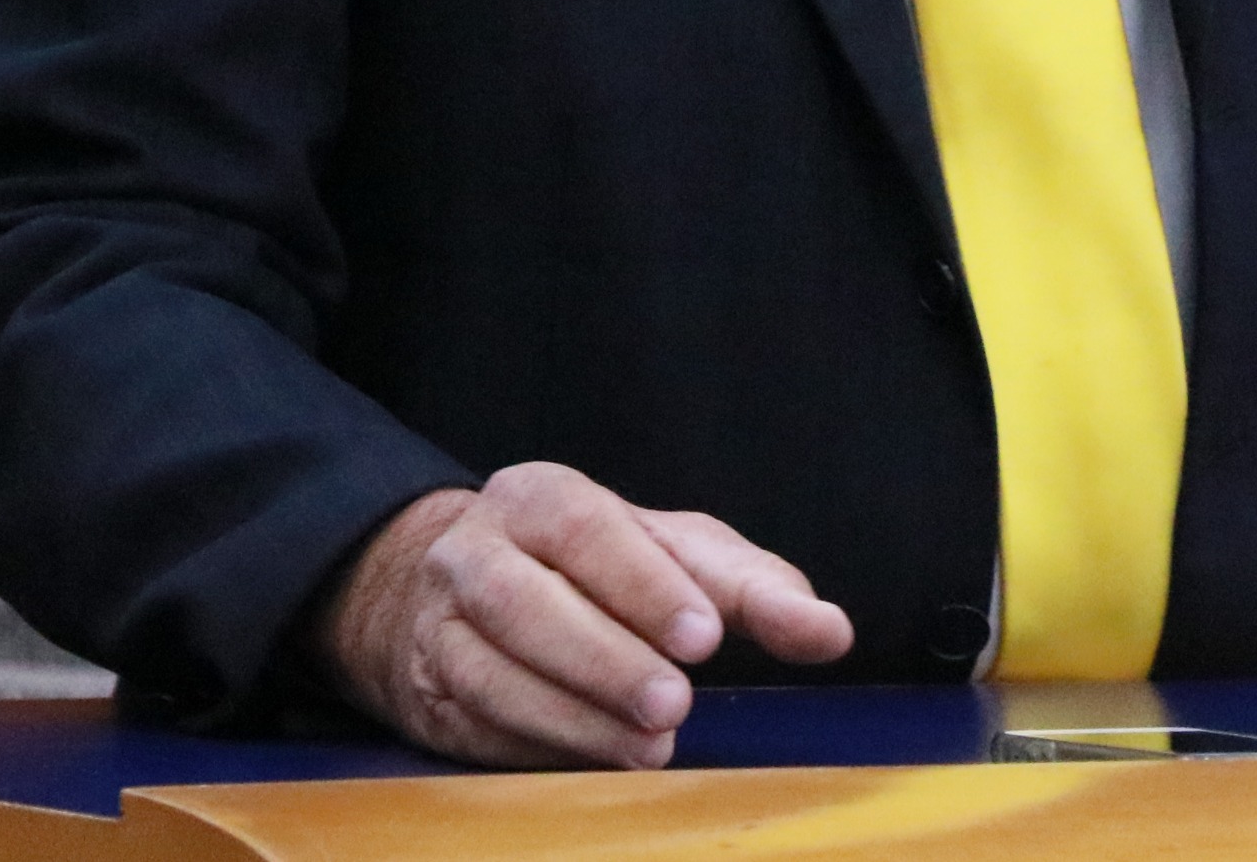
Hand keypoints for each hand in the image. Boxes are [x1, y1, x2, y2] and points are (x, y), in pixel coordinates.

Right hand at [313, 461, 854, 767]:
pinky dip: (537, 746)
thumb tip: (830, 632)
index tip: (704, 636)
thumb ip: (754, 589)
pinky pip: (475, 723)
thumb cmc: (593, 568)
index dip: (645, 586)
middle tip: (675, 705)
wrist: (455, 592)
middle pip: (527, 603)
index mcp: (540, 498)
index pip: (589, 531)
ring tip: (648, 747)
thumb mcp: (676, 555)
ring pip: (492, 671)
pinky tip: (593, 759)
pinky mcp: (426, 693)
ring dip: (574, 716)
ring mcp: (439, 624)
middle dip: (606, 659)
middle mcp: (475, 551)